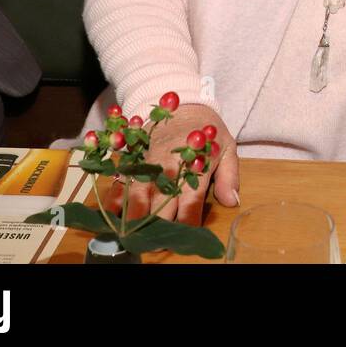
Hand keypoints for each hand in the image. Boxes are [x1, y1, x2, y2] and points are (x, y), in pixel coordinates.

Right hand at [106, 103, 238, 226]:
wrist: (183, 102)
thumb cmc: (206, 132)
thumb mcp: (227, 148)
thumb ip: (230, 177)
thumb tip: (232, 202)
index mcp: (195, 167)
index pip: (191, 204)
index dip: (187, 224)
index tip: (186, 239)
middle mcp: (168, 167)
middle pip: (160, 205)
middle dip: (159, 228)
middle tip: (158, 244)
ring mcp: (148, 164)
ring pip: (136, 197)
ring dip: (134, 220)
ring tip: (134, 237)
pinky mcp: (133, 160)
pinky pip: (120, 184)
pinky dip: (114, 202)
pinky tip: (113, 216)